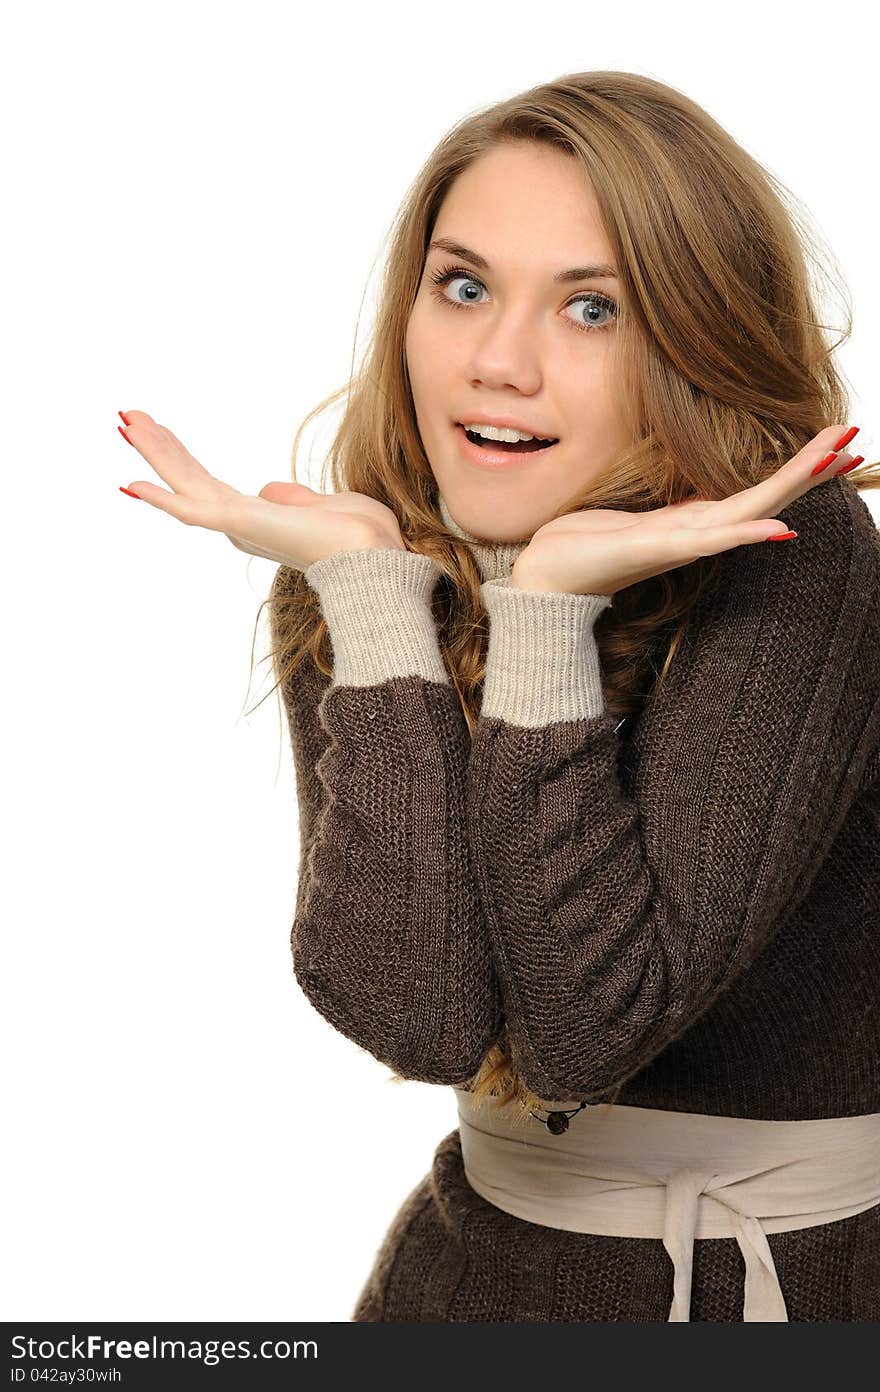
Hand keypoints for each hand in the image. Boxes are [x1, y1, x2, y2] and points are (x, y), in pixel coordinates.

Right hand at [117, 410, 406, 566]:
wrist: (372, 555)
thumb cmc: (360, 536)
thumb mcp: (321, 505)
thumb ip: (291, 497)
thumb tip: (267, 490)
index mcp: (258, 520)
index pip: (207, 485)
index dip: (182, 459)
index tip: (159, 432)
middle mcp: (240, 525)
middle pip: (189, 479)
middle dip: (160, 447)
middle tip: (128, 417)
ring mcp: (237, 526)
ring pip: (184, 484)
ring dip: (154, 453)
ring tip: (125, 424)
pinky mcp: (239, 524)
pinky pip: (191, 511)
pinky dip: (161, 498)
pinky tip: (132, 484)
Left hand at [510, 425, 861, 596]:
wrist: (548, 578)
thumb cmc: (585, 543)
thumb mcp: (634, 515)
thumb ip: (668, 507)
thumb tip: (691, 495)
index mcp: (694, 521)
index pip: (758, 490)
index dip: (798, 467)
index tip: (838, 442)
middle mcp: (697, 533)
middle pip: (767, 496)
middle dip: (811, 467)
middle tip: (855, 440)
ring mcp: (681, 543)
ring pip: (750, 511)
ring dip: (793, 488)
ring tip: (834, 462)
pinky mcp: (657, 550)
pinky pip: (711, 541)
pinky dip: (746, 532)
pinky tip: (779, 528)